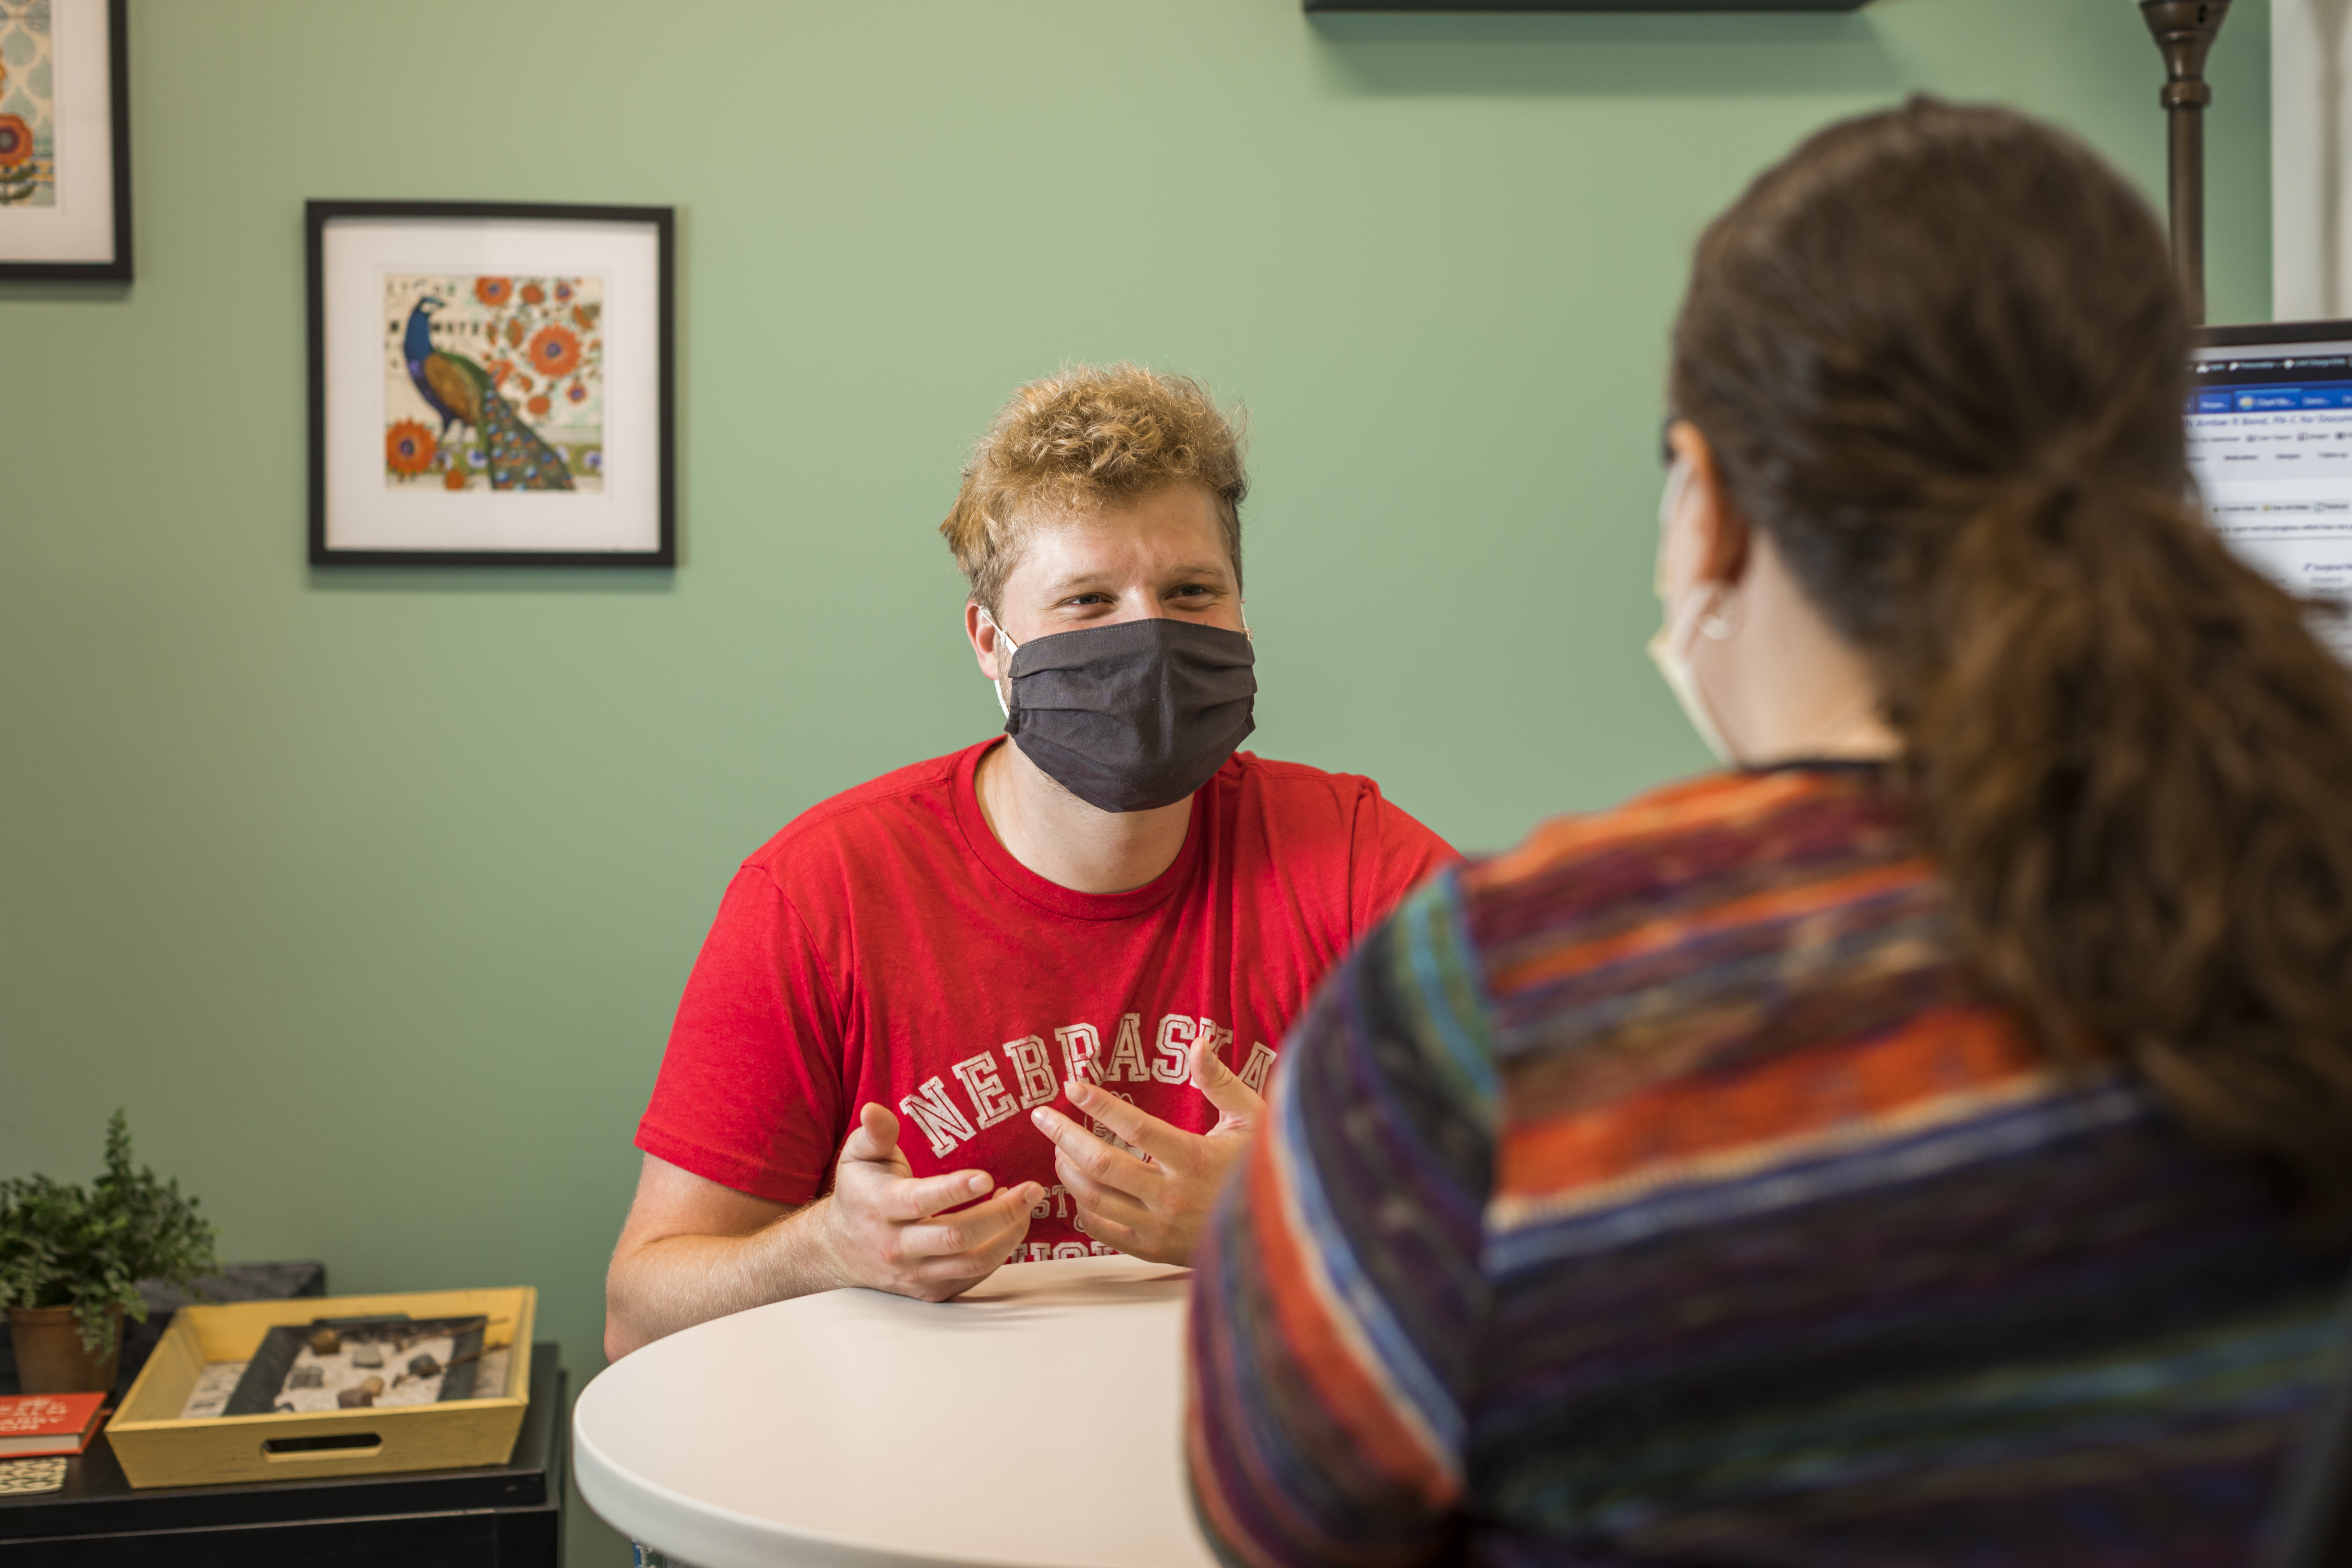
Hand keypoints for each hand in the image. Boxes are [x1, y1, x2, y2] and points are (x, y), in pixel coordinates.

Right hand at [817, 1104, 1042, 1302]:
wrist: (840, 1249)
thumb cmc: (860, 1193)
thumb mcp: (858, 1157)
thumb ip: (874, 1133)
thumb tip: (873, 1109)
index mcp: (882, 1207)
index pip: (921, 1202)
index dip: (955, 1191)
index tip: (987, 1177)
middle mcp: (898, 1246)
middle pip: (957, 1237)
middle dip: (1001, 1214)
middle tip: (1032, 1190)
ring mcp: (916, 1273)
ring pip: (971, 1262)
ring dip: (1008, 1235)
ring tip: (1028, 1205)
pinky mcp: (932, 1290)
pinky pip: (973, 1277)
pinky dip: (999, 1253)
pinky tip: (1010, 1226)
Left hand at [1029, 1034, 1265, 1265]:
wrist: (1277, 1230)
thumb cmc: (1260, 1165)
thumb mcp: (1251, 1118)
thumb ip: (1219, 1082)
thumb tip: (1198, 1042)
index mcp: (1194, 1159)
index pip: (1136, 1127)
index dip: (1100, 1105)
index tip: (1073, 1086)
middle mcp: (1172, 1196)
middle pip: (1102, 1164)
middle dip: (1065, 1136)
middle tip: (1042, 1116)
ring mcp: (1160, 1227)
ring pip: (1095, 1198)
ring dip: (1067, 1170)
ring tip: (1058, 1146)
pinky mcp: (1152, 1250)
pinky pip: (1103, 1230)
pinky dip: (1082, 1208)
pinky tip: (1077, 1188)